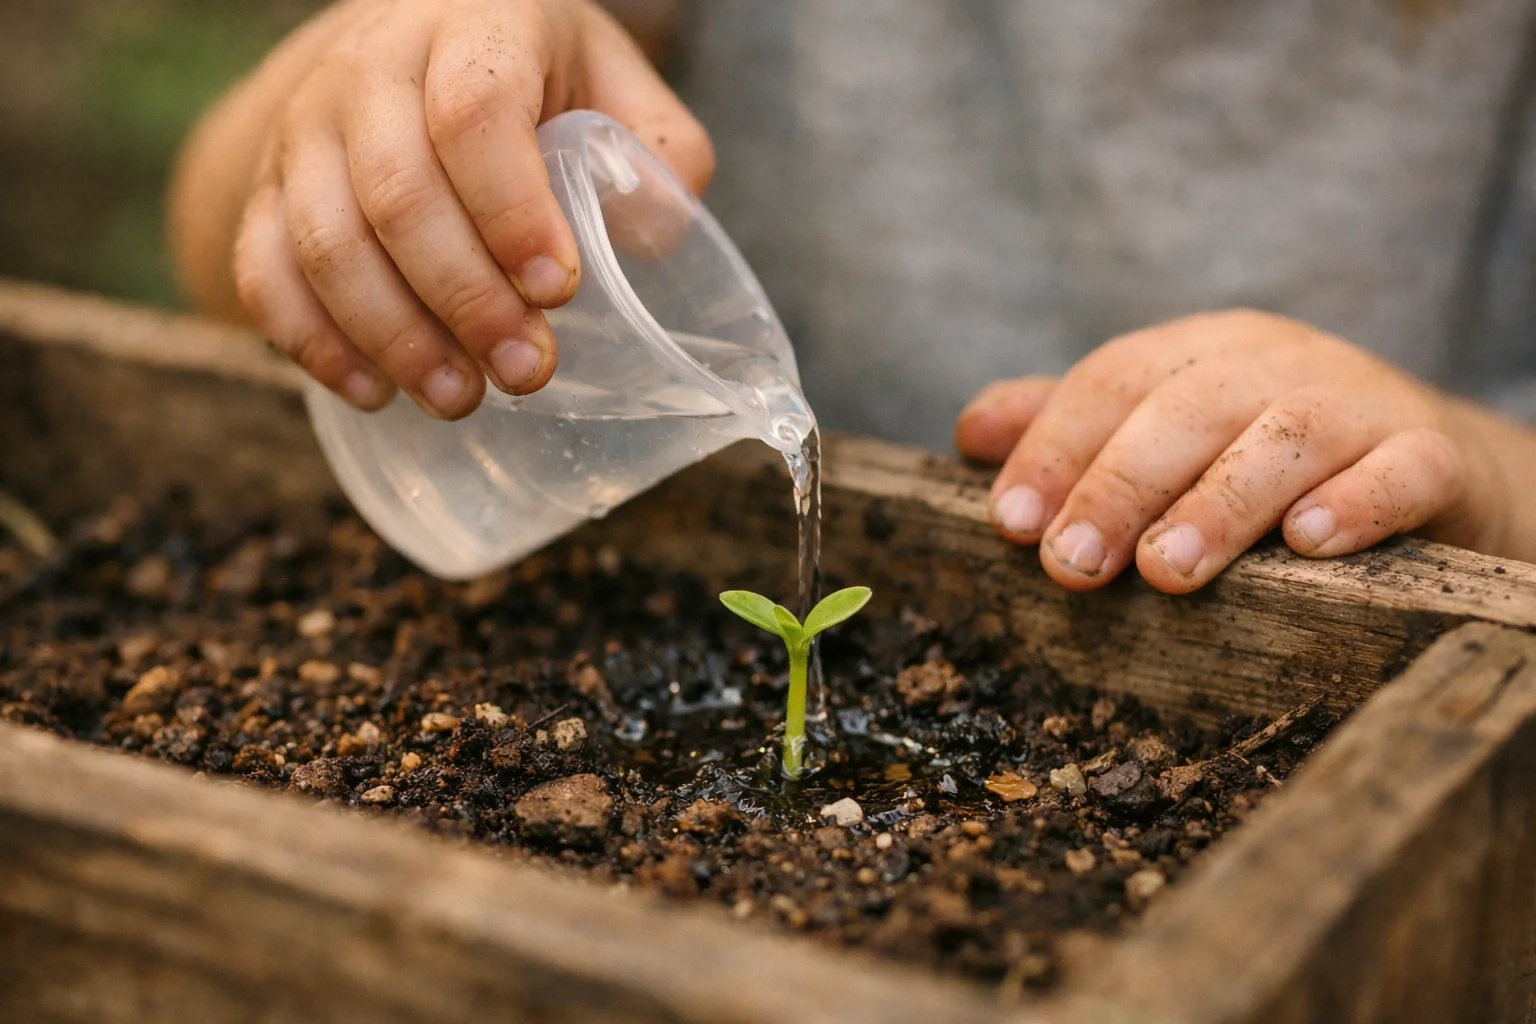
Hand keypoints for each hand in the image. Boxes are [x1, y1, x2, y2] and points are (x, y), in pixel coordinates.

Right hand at [182, 0, 712, 419]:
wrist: (408, 53)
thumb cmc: (533, 83)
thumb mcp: (610, 86)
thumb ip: (658, 151)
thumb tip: (652, 228)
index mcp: (472, 29)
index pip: (475, 115)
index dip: (513, 212)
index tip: (559, 290)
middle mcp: (372, 69)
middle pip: (398, 194)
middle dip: (466, 300)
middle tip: (526, 372)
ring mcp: (305, 129)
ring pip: (327, 243)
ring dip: (395, 337)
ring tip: (459, 399)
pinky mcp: (265, 190)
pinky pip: (264, 271)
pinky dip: (315, 343)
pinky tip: (374, 391)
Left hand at [954, 310, 1516, 592]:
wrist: (1438, 470)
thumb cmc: (1270, 460)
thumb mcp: (1170, 434)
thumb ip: (1074, 429)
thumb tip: (972, 434)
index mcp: (1203, 352)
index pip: (1115, 379)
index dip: (1057, 446)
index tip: (1008, 521)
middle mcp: (1279, 364)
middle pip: (1189, 406)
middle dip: (1119, 484)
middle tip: (1070, 563)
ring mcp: (1362, 405)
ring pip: (1286, 437)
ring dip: (1219, 503)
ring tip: (1166, 571)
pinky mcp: (1436, 456)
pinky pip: (1402, 470)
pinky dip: (1357, 503)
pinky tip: (1309, 544)